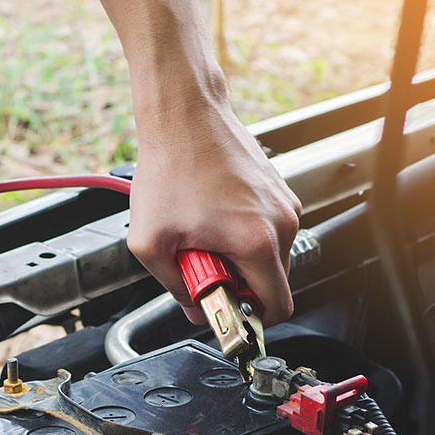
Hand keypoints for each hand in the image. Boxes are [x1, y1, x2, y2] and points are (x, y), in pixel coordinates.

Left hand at [127, 98, 300, 327]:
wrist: (183, 113)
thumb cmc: (169, 166)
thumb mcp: (151, 243)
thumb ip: (174, 287)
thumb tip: (193, 306)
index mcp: (257, 242)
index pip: (277, 309)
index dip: (250, 321)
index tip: (226, 312)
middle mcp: (281, 223)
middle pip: (273, 284)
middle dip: (238, 286)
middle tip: (202, 265)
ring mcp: (284, 204)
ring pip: (270, 257)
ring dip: (239, 259)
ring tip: (204, 236)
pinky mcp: (278, 190)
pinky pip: (267, 231)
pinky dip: (243, 235)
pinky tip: (212, 217)